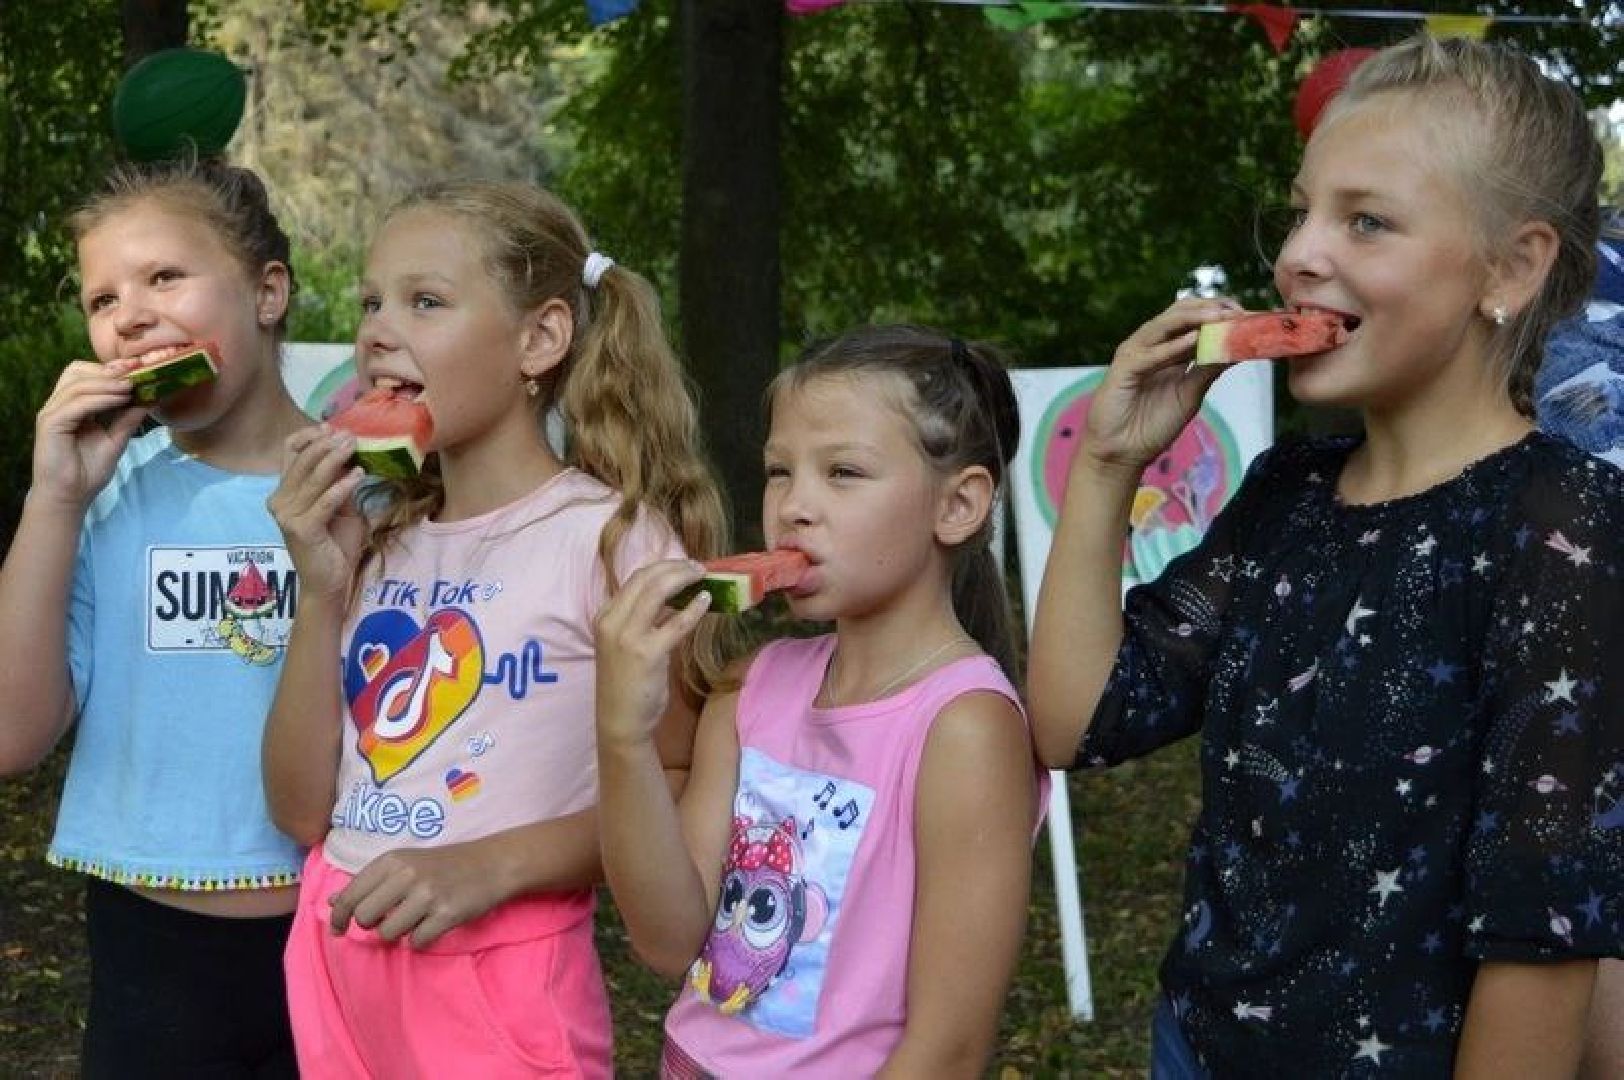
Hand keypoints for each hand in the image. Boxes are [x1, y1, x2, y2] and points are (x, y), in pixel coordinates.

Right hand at [30, 358, 149, 509]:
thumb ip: (128, 418)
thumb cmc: (88, 471)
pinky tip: (121, 399)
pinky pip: (77, 403)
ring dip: (108, 382)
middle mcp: (59, 405)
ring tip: (132, 386)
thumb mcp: (116, 439)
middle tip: (137, 370)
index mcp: (72, 406)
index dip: (112, 369)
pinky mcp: (50, 423)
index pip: (86, 375)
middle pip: (77, 371)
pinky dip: (101, 398)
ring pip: (78, 384)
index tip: (140, 366)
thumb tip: (150, 398)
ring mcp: (52, 413)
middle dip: (108, 369)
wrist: (71, 496)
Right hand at [268, 426, 366, 601]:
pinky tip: (358, 475)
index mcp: (285, 492)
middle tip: (349, 435)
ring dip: (335, 459)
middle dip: (327, 444)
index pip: (289, 454)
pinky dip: (342, 486)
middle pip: (302, 462)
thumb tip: (351, 455)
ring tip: (354, 446)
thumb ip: (339, 484)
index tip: (330, 427)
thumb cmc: (335, 545)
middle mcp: (280, 501)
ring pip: (312, 478)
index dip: (308, 437)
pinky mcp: (302, 529)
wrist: (330, 583)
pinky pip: (324, 501)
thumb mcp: (340, 507)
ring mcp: (288, 516)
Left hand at [329, 843, 506, 947]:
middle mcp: (407, 874)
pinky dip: (421, 940)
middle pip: (364, 917)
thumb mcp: (404, 863)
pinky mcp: (446, 914)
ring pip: (388, 933)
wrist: (492, 864)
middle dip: (372, 925)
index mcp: (392, 860)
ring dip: (398, 934)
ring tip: (415, 920)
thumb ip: (369, 882)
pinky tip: (432, 925)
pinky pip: (416, 942)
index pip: (349, 896)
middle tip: (389, 919)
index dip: (339, 918)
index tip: (338, 930)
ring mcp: (427, 894)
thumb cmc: (444, 864)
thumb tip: (331, 902)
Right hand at [593, 559, 710, 748]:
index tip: (683, 565)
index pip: (635, 578)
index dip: (663, 566)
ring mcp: (628, 636)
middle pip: (646, 578)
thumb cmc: (626, 683)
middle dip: (675, 567)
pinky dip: (694, 609)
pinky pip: (676, 623)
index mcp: (605, 616)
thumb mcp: (625, 644)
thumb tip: (673, 599)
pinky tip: (706, 601)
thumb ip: (643, 620)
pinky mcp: (648, 653)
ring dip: (684, 578)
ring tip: (703, 576)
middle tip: (697, 567)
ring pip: (658, 591)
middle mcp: (612, 621)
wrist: (620, 720)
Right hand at [1082, 297, 1242, 473]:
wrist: (1123, 453)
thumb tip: (1238, 349)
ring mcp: (1135, 354)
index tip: (1249, 316)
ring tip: (1220, 317)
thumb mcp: (1190, 394)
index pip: (1195, 319)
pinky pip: (1149, 354)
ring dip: (1194, 318)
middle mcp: (1151, 345)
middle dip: (1210, 308)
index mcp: (1168, 350)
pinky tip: (1193, 340)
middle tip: (1238, 312)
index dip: (1221, 313)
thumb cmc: (1152, 425)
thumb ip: (1208, 370)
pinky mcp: (1122, 369)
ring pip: (1164, 324)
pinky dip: (1171, 346)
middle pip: (1180, 312)